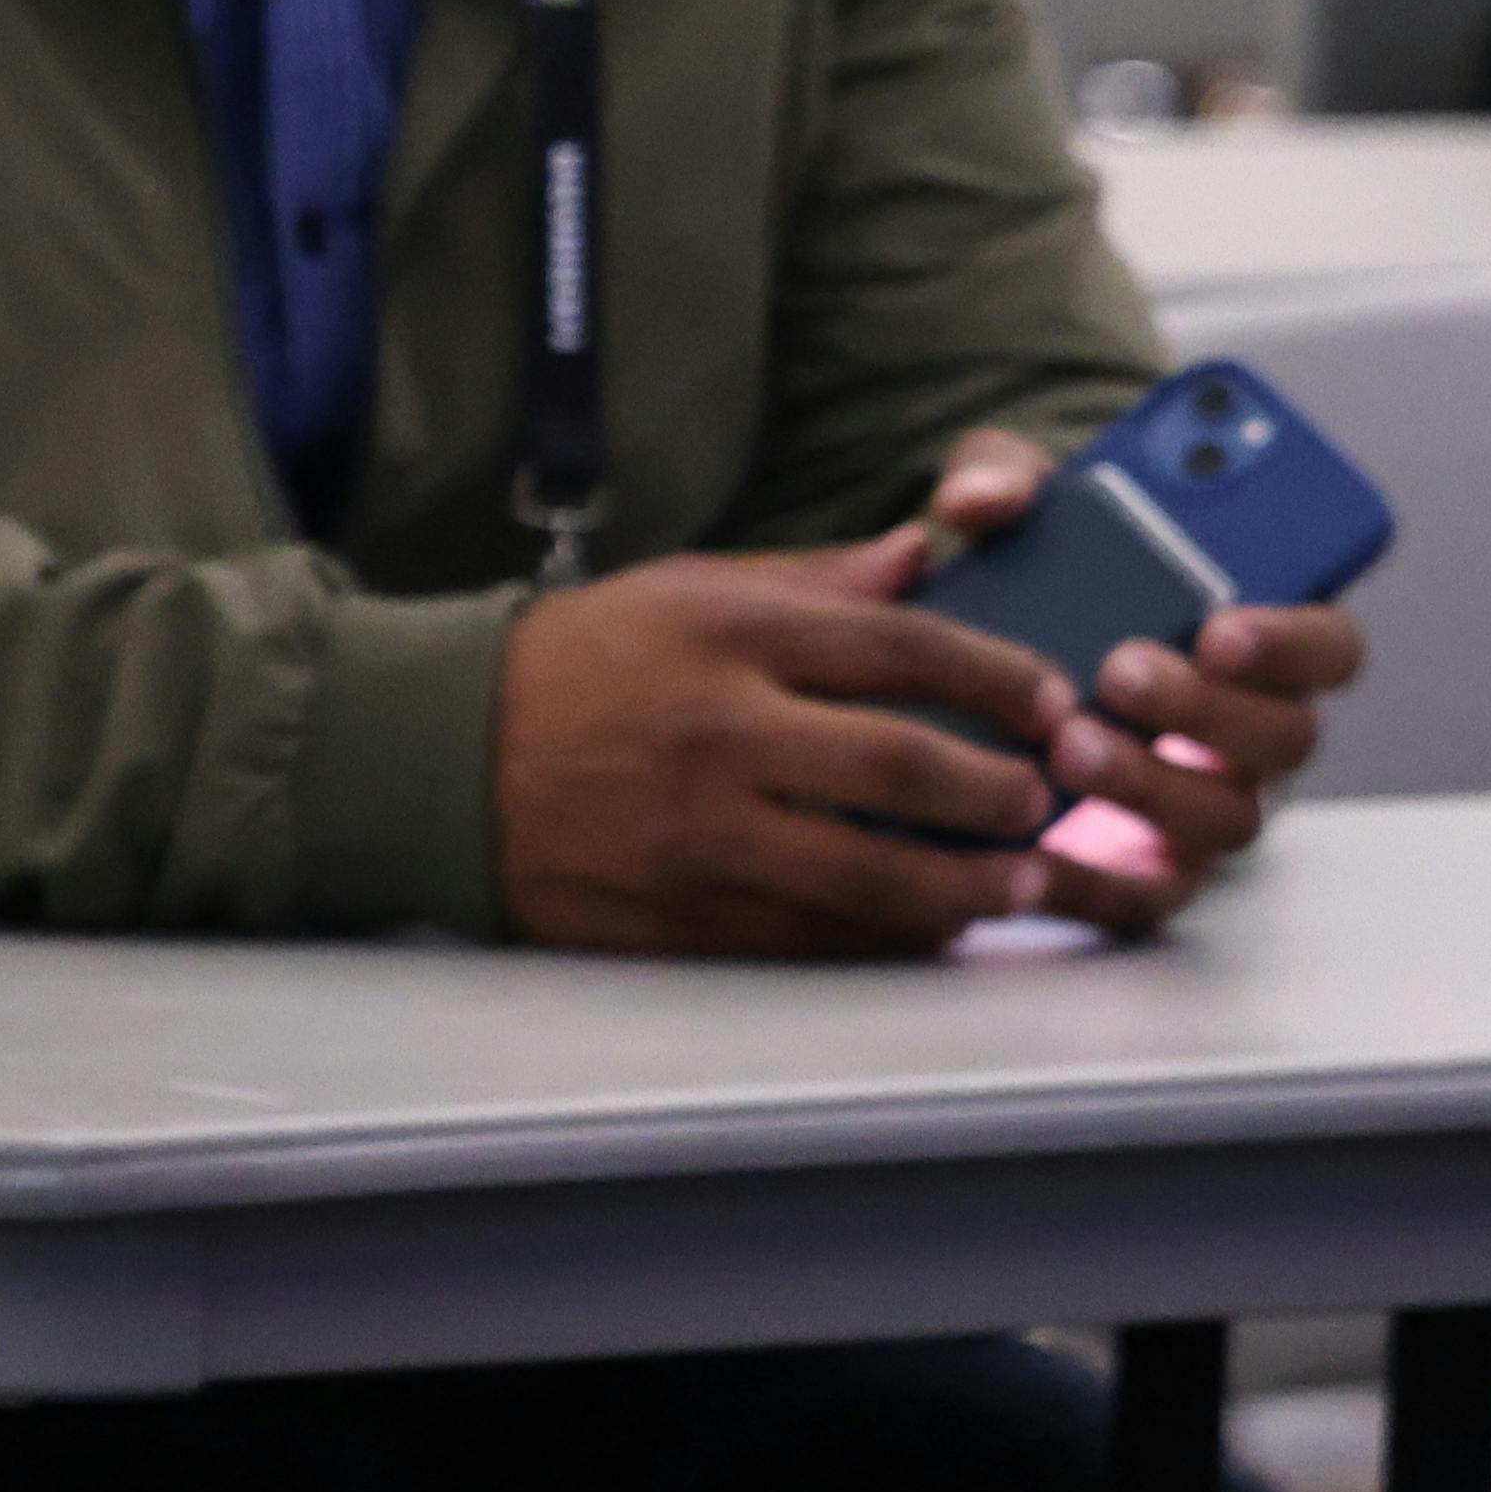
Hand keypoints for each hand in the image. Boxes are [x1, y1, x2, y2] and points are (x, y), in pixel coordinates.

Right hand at [486, 431, 1357, 952]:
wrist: (434, 753)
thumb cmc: (583, 660)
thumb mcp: (692, 587)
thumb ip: (819, 580)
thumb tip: (929, 552)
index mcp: (735, 636)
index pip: (907, 651)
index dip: (1002, 680)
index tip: (1056, 704)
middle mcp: (721, 734)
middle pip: (904, 767)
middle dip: (1002, 791)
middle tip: (1050, 797)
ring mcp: (697, 833)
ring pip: (867, 874)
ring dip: (965, 886)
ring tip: (1025, 879)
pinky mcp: (672, 913)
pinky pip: (805, 937)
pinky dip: (883, 938)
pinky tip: (936, 928)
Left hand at [913, 415, 1362, 907]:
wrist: (976, 681)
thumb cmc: (1041, 580)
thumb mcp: (1026, 515)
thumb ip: (1005, 480)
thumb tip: (981, 499)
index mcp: (1260, 641)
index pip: (1329, 646)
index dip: (1293, 640)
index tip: (1222, 623)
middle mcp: (1252, 730)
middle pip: (1287, 738)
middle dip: (1208, 708)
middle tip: (1120, 671)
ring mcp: (1204, 803)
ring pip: (1227, 818)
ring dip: (1155, 783)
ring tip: (1070, 747)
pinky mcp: (1143, 870)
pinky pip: (1152, 898)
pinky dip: (1099, 880)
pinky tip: (1036, 845)